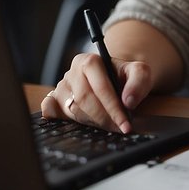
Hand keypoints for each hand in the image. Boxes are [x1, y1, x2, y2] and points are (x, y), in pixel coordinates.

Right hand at [39, 52, 153, 133]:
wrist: (113, 79)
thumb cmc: (124, 77)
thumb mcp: (139, 72)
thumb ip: (139, 80)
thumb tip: (128, 101)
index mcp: (89, 61)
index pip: (99, 86)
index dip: (113, 107)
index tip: (125, 124)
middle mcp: (72, 72)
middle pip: (85, 100)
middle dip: (104, 118)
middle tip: (119, 128)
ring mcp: (61, 87)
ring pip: (73, 110)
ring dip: (93, 122)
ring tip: (108, 125)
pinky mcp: (54, 100)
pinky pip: (49, 109)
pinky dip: (58, 118)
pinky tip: (74, 123)